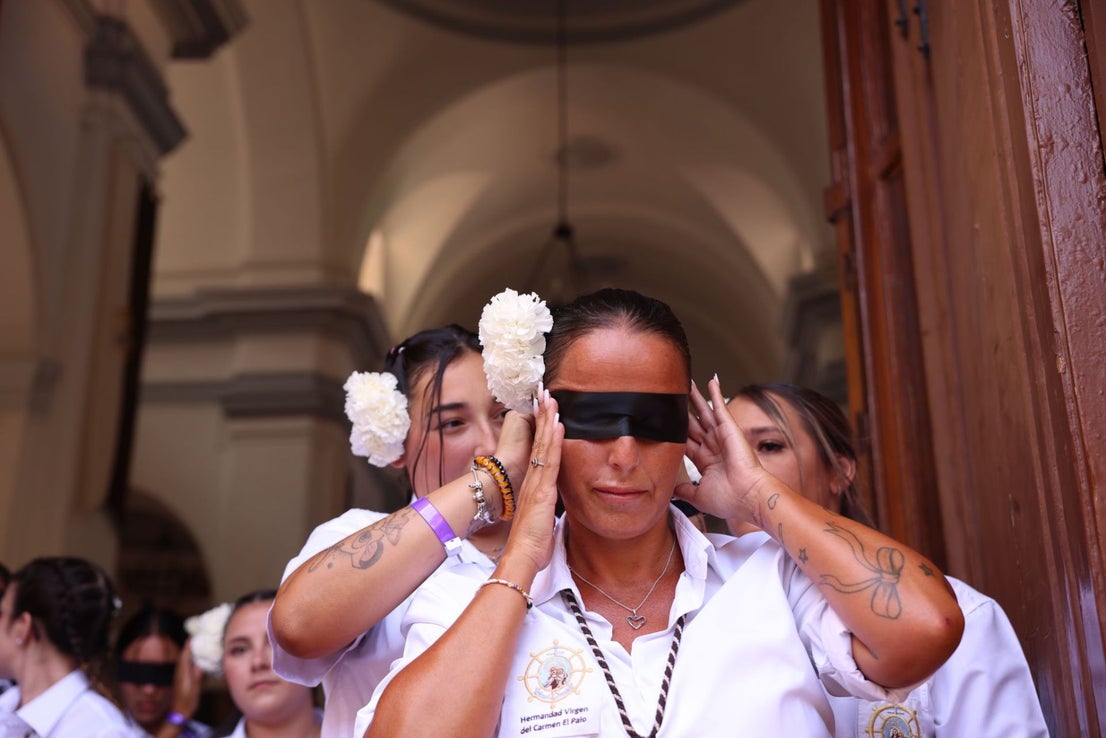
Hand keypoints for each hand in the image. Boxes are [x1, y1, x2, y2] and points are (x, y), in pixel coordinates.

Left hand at [169, 637, 202, 721]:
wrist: (179, 712)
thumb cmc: (188, 701)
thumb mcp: (195, 688)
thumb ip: (197, 675)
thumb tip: (199, 663)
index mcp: (183, 672)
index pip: (185, 654)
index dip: (189, 644)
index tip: (195, 634)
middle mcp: (180, 672)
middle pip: (184, 655)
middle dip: (190, 645)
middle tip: (198, 636)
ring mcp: (179, 675)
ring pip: (184, 659)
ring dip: (189, 651)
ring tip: (198, 644)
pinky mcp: (181, 678)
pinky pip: (185, 664)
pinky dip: (189, 658)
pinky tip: (195, 658)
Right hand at [502, 389, 561, 573]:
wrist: (522, 557)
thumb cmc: (530, 545)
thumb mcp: (538, 522)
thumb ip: (542, 510)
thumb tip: (546, 509)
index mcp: (534, 485)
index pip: (539, 450)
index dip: (541, 428)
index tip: (543, 409)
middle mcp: (534, 480)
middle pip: (540, 441)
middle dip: (542, 415)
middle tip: (544, 392)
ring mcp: (538, 483)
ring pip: (545, 445)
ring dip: (548, 420)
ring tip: (550, 398)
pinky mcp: (543, 490)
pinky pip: (551, 461)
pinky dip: (555, 441)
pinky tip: (558, 424)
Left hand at [677, 377, 776, 526]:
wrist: (748, 497)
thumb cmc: (729, 499)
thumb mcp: (699, 496)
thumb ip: (684, 490)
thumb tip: (670, 491)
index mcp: (706, 461)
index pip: (686, 442)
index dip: (675, 432)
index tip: (665, 423)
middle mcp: (713, 446)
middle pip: (692, 424)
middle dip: (682, 411)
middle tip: (672, 396)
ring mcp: (720, 436)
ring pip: (703, 412)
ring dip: (695, 397)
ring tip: (685, 382)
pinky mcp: (729, 428)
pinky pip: (720, 407)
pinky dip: (715, 393)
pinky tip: (710, 381)